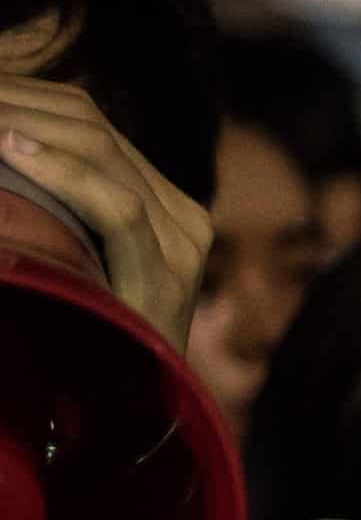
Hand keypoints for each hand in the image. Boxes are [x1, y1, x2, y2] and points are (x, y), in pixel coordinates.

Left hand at [0, 74, 212, 348]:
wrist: (130, 424)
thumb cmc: (82, 346)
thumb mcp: (67, 264)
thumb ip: (53, 214)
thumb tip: (2, 156)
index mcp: (160, 202)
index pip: (89, 124)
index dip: (21, 95)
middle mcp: (182, 213)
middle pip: (93, 126)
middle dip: (15, 100)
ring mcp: (183, 240)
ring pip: (102, 151)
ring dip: (23, 122)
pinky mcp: (170, 271)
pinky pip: (116, 207)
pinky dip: (59, 172)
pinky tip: (8, 148)